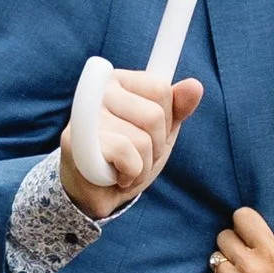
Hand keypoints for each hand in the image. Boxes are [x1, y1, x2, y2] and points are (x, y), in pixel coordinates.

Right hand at [60, 71, 202, 219]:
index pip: (160, 88)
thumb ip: (177, 109)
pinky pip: (126, 153)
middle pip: (154, 115)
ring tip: (123, 169)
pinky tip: (114, 176)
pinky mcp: (78, 139)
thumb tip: (195, 86)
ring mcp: (86, 114)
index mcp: (118, 80)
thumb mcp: (160, 132)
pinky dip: (130, 173)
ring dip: (141, 166)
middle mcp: (98, 90)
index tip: (147, 134)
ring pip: (142, 140)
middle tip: (134, 156)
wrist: (94, 192)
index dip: (165, 121)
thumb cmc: (126, 157)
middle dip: (154, 147)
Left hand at [208, 206, 273, 272]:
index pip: (243, 216)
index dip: (243, 224)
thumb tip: (263, 224)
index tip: (245, 234)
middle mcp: (251, 266)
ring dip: (225, 268)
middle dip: (232, 246)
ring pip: (215, 258)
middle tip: (242, 261)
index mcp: (272, 255)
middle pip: (224, 235)